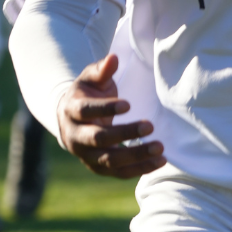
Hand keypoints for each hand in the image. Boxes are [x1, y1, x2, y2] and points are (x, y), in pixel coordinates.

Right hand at [56, 54, 166, 178]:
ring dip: (136, 156)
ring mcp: (86, 155)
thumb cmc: (87, 94)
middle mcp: (75, 136)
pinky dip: (139, 169)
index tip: (129, 105)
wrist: (71, 120)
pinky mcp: (98, 167)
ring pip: (109, 161)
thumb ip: (101, 70)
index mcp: (71, 110)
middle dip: (124, 134)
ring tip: (160, 148)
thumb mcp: (91, 79)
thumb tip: (113, 58)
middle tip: (150, 126)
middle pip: (99, 139)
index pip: (86, 111)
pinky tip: (160, 161)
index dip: (105, 109)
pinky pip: (119, 173)